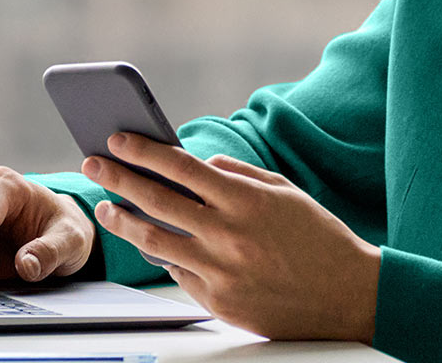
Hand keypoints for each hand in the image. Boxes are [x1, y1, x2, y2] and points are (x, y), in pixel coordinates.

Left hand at [83, 133, 381, 342]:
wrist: (349, 295)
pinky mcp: (220, 302)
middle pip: (157, 201)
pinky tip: (150, 243)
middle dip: (119, 178)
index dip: (145, 151)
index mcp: (246, 200)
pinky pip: (180, 273)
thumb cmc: (320, 238)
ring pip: (156, 241)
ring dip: (125, 222)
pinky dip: (163, 256)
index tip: (118, 139)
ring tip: (107, 207)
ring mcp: (222, 272)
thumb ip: (239, 175)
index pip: (182, 167)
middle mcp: (229, 234)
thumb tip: (199, 164)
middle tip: (93, 163)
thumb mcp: (285, 193)